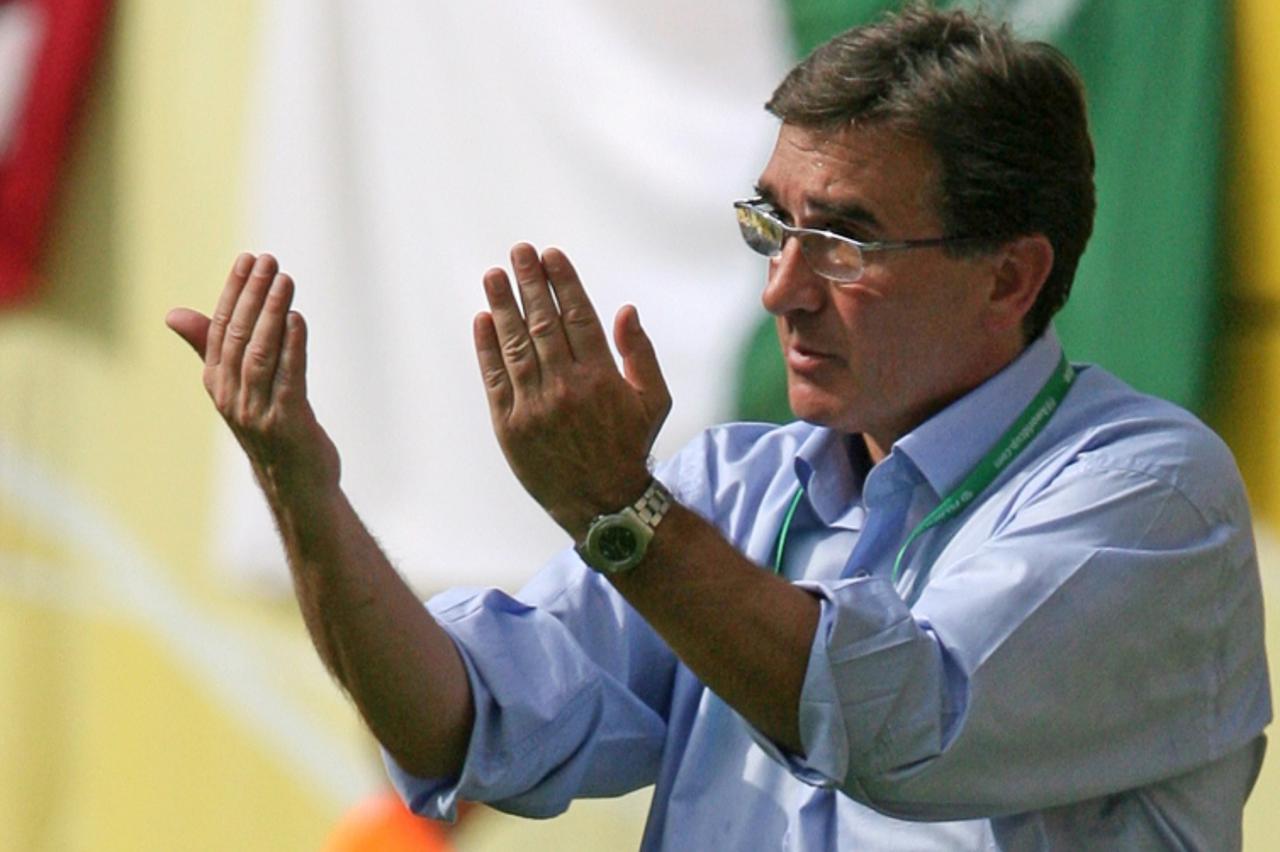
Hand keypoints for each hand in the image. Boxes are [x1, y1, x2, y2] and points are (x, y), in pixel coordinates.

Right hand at [166, 253, 339, 500]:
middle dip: (253, 295)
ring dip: (273, 313)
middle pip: (239, 336)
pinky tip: (298, 319)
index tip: (247, 258)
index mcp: (218, 383)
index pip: (220, 328)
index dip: (234, 292)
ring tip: (285, 280)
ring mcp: (258, 412)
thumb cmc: (270, 430)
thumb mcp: (238, 387)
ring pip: (261, 353)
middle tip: (269, 260)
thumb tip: (174, 313)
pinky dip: (293, 347)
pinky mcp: (288, 423)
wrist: (296, 486)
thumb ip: (211, 349)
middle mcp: (232, 396)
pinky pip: (289, 379)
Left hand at [474, 243, 671, 538]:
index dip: (562, 283)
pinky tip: (483, 320)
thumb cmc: (630, 447)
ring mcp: (534, 406)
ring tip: (494, 275)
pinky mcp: (510, 426)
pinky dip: (487, 347)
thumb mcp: (654, 401)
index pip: (577, 317)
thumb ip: (641, 354)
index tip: (551, 256)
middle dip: (530, 283)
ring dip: (503, 306)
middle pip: (543, 323)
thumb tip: (626, 310)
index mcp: (601, 377)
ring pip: (515, 344)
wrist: (602, 503)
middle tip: (519, 252)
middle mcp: (566, 387)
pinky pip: (495, 378)